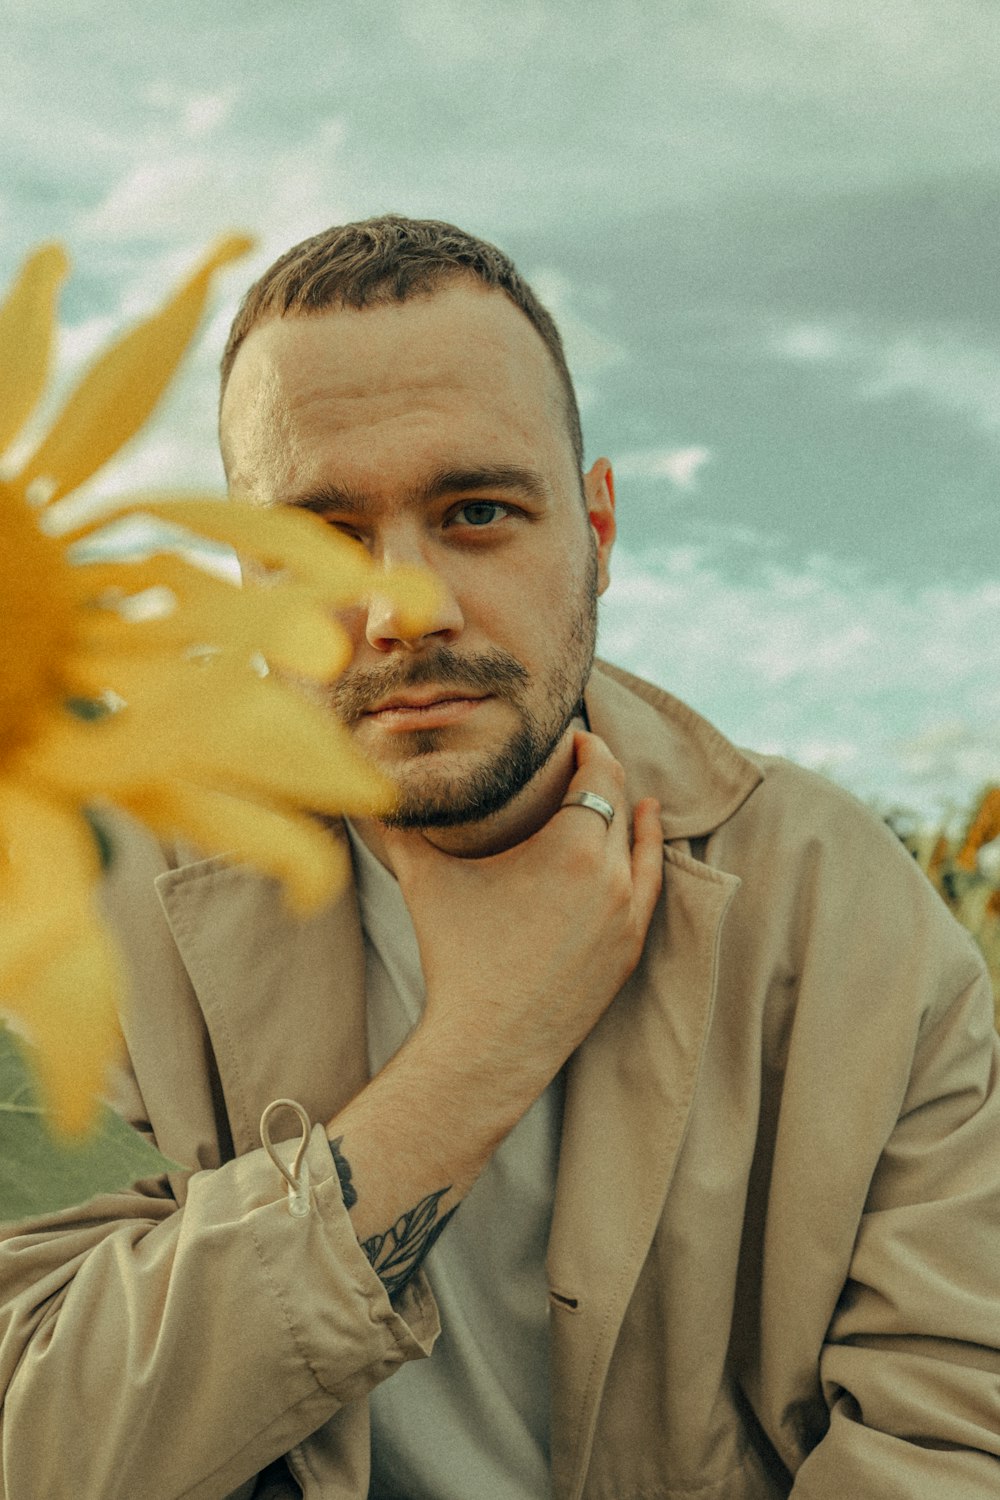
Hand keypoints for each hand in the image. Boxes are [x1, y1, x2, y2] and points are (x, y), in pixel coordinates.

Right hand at [381, 732, 662, 1095]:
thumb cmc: (459, 959)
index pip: (599, 773)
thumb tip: (365, 790)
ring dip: (636, 819)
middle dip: (607, 778)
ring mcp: (629, 916)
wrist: (489, 1045)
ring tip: (633, 800)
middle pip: (621, 805)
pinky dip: (647, 862)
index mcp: (574, 847)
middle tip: (589, 760)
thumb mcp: (425, 880)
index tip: (577, 737)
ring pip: (644, 849)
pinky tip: (641, 852)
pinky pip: (650, 890)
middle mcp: (613, 876)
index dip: (592, 748)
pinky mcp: (630, 950)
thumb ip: (399, 827)